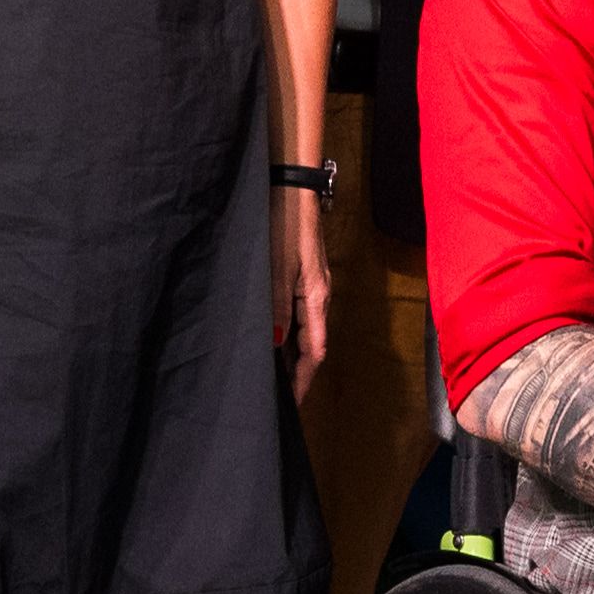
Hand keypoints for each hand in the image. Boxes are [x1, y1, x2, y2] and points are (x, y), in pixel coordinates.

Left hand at [278, 192, 332, 395]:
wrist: (293, 188)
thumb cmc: (285, 226)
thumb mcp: (277, 269)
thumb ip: (276, 307)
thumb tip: (274, 344)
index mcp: (316, 299)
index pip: (315, 351)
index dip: (303, 380)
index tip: (293, 405)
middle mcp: (320, 296)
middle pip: (313, 344)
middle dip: (298, 372)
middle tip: (280, 397)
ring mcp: (314, 285)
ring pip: (306, 329)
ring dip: (292, 353)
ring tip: (273, 374)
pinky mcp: (306, 275)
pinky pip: (300, 313)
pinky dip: (289, 331)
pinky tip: (273, 336)